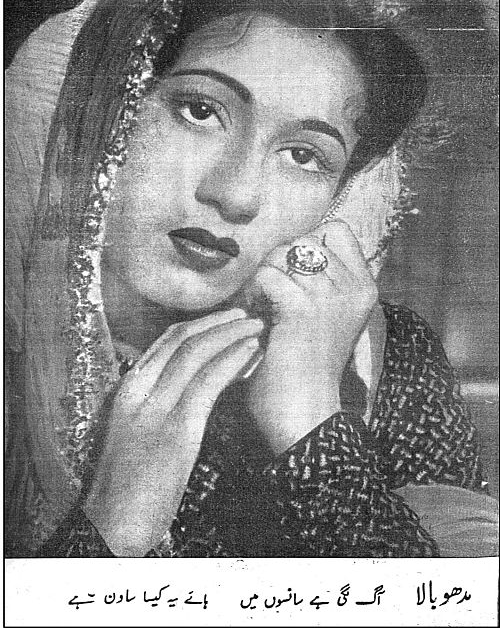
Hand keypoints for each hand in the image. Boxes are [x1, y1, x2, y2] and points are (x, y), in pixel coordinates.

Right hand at [84, 308, 262, 555]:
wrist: (113, 525)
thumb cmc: (127, 484)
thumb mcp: (134, 432)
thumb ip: (154, 404)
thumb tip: (182, 385)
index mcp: (128, 389)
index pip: (165, 341)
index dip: (199, 324)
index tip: (224, 317)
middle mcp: (139, 390)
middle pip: (181, 339)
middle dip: (217, 321)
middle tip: (245, 313)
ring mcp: (156, 409)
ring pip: (195, 353)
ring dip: (230, 333)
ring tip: (255, 325)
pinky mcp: (176, 430)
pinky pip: (208, 382)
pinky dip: (232, 361)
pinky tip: (250, 352)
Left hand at [243, 220, 379, 453]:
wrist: (306, 416)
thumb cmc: (308, 368)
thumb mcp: (325, 315)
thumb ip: (319, 281)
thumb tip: (286, 247)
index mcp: (365, 288)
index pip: (336, 230)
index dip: (307, 245)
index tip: (294, 278)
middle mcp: (354, 288)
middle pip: (304, 239)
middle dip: (279, 262)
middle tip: (270, 297)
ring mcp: (331, 298)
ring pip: (282, 254)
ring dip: (263, 278)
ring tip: (262, 307)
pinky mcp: (302, 310)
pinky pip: (266, 275)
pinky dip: (253, 293)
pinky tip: (256, 317)